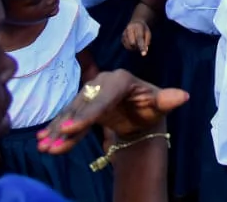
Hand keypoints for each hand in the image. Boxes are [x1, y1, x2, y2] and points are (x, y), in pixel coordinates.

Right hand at [37, 69, 188, 151]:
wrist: (139, 111)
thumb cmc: (150, 106)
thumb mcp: (159, 104)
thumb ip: (168, 100)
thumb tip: (184, 96)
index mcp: (120, 80)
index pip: (102, 99)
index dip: (87, 115)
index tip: (72, 128)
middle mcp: (102, 83)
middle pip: (82, 106)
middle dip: (66, 126)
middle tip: (51, 142)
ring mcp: (90, 93)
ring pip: (72, 113)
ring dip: (57, 131)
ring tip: (44, 146)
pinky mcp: (82, 104)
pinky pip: (68, 118)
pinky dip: (56, 129)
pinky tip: (43, 140)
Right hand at [122, 20, 151, 55]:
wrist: (135, 24)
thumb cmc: (143, 30)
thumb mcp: (148, 33)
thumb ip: (147, 41)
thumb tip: (145, 50)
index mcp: (137, 26)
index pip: (139, 38)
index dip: (142, 46)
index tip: (144, 54)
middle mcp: (128, 29)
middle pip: (132, 43)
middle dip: (138, 46)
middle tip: (142, 45)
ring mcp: (124, 34)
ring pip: (129, 46)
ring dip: (135, 48)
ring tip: (138, 42)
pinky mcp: (122, 39)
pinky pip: (127, 47)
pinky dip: (131, 48)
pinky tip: (134, 43)